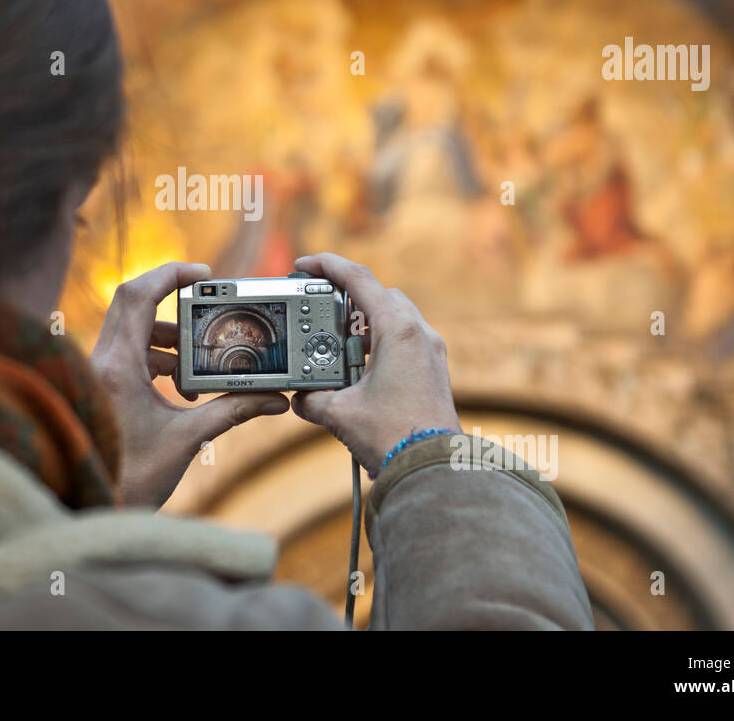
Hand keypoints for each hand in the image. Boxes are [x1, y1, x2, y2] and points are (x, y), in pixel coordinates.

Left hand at [90, 261, 289, 507]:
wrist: (97, 510)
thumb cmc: (133, 479)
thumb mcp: (189, 439)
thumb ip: (234, 411)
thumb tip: (275, 399)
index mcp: (118, 367)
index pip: (140, 296)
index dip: (172, 273)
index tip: (205, 272)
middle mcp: (99, 362)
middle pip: (132, 303)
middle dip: (174, 304)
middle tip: (209, 309)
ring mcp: (95, 373)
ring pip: (131, 330)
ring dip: (167, 339)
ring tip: (196, 371)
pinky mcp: (98, 386)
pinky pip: (127, 352)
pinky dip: (155, 358)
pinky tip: (180, 389)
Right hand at [290, 252, 462, 471]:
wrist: (434, 468)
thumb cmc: (393, 437)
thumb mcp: (339, 414)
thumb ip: (311, 399)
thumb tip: (299, 399)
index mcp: (397, 331)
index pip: (359, 279)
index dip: (327, 265)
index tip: (304, 264)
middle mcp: (419, 334)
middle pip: (380, 294)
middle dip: (348, 296)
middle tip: (320, 309)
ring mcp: (431, 351)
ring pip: (395, 317)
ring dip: (365, 323)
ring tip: (337, 345)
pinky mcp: (435, 370)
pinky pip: (405, 340)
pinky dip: (379, 343)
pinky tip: (359, 369)